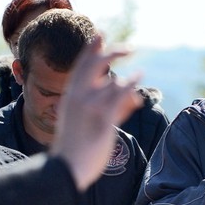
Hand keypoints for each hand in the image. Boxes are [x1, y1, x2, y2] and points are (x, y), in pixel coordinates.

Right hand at [50, 36, 142, 190]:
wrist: (65, 169)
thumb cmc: (74, 149)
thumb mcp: (83, 122)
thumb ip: (105, 107)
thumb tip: (131, 98)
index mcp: (70, 96)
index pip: (81, 65)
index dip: (91, 48)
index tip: (100, 34)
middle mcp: (78, 97)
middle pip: (96, 64)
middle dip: (113, 52)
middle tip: (129, 48)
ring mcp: (90, 106)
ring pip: (113, 82)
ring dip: (129, 80)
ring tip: (139, 77)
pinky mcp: (102, 118)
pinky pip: (120, 95)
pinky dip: (131, 87)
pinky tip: (138, 84)